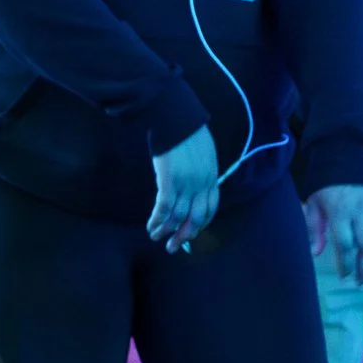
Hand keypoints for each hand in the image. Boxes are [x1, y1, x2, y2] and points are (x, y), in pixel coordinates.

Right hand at [147, 126, 220, 251]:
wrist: (174, 116)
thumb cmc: (186, 129)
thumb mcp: (203, 151)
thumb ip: (202, 169)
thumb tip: (196, 181)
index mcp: (212, 176)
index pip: (210, 208)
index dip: (201, 224)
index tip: (191, 233)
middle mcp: (202, 184)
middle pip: (196, 218)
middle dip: (184, 235)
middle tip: (173, 247)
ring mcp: (186, 184)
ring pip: (178, 216)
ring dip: (167, 230)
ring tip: (156, 237)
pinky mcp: (169, 181)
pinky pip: (164, 208)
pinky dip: (157, 220)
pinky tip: (150, 226)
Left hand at [308, 183, 362, 281]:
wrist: (347, 157)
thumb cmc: (327, 185)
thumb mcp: (315, 203)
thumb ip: (315, 229)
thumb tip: (315, 253)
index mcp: (340, 212)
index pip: (345, 244)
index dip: (346, 263)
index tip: (344, 277)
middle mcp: (360, 212)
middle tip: (361, 282)